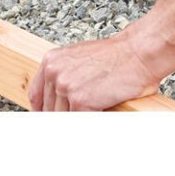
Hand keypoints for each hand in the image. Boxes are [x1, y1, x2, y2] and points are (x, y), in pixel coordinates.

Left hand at [28, 31, 161, 111]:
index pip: (36, 96)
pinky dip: (89, 122)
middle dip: (64, 117)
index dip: (44, 111)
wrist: (138, 53)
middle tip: (79, 118)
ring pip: (62, 118)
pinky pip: (78, 122)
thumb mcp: (79, 59)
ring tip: (92, 116)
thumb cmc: (116, 57)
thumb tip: (59, 101)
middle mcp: (54, 73)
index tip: (50, 118)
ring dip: (76, 120)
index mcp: (51, 61)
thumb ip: (64, 76)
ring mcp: (66, 87)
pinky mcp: (81, 101)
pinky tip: (99, 117)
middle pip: (49, 111)